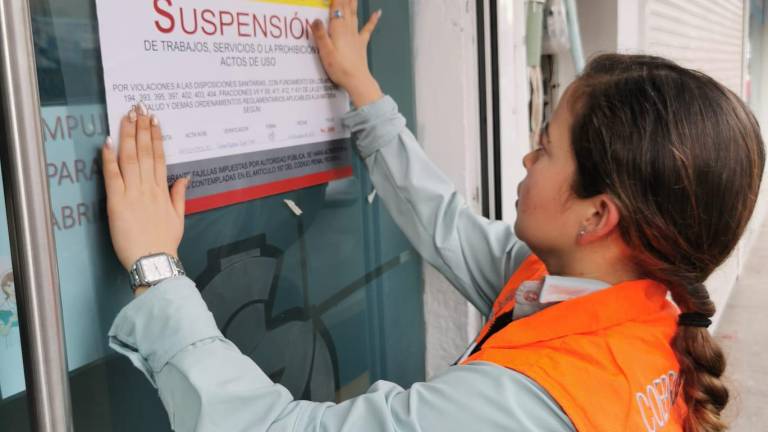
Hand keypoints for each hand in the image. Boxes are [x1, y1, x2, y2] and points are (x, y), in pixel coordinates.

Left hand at [101, 104, 189, 272]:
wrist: (153, 260)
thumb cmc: (165, 242)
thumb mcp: (178, 218)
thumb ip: (179, 195)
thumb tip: (184, 177)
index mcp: (162, 191)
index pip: (159, 157)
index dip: (156, 137)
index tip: (154, 119)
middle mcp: (148, 188)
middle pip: (144, 152)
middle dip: (142, 128)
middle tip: (139, 108)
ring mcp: (133, 194)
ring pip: (130, 159)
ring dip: (128, 136)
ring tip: (126, 117)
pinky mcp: (117, 203)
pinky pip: (113, 176)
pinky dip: (109, 159)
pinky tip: (107, 142)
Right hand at [311, 0, 382, 107]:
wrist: (356, 80)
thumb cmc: (339, 67)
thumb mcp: (325, 51)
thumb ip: (320, 34)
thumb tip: (315, 19)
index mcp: (338, 30)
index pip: (336, 8)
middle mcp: (348, 29)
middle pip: (346, 8)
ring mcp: (356, 36)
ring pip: (354, 15)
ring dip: (353, 3)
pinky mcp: (361, 44)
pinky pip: (368, 29)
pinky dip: (373, 20)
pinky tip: (378, 12)